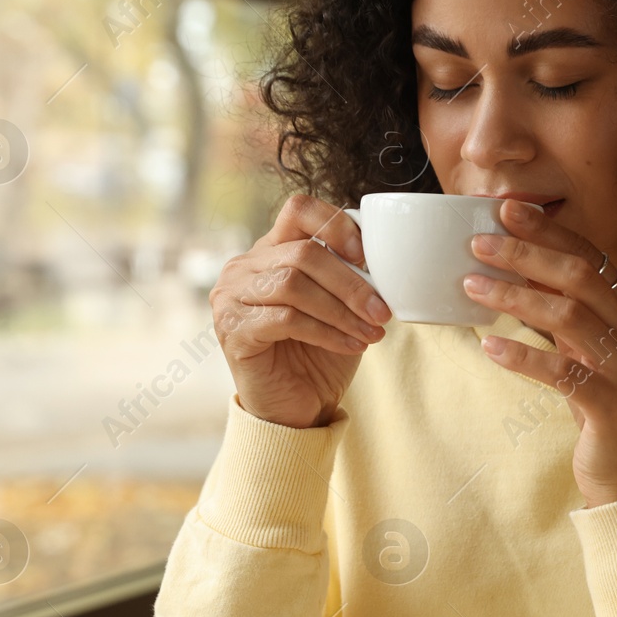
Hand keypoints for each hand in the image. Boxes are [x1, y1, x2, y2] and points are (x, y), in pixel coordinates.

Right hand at [212, 193, 391, 428]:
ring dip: (342, 310)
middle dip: (351, 284)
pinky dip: (327, 332)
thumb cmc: (319, 352)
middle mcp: (244, 267)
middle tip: (382, 311)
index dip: (335, 224)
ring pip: (294, 285)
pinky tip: (350, 345)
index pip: (299, 210)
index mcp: (271, 250)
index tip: (365, 254)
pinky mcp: (233, 330)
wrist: (296, 406)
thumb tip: (385, 255)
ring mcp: (232, 297)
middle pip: (303, 253)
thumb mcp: (341, 306)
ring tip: (371, 333)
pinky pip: (286, 319)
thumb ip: (352, 275)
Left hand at [465, 199, 616, 507]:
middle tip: (479, 244)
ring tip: (473, 288)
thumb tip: (520, 269)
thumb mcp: (588, 351)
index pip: (592, 257)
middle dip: (526, 254)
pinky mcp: (611, 406)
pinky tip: (490, 348)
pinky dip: (524, 357)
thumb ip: (565, 313)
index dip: (549, 231)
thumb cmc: (604, 407)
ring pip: (570, 317)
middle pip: (580, 277)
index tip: (507, 210)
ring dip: (516, 298)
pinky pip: (563, 373)